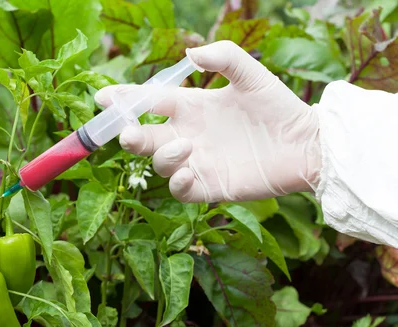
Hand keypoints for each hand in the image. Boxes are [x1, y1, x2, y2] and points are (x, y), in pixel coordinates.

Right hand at [94, 40, 321, 202]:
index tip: (103, 98)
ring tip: (185, 145)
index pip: (148, 102)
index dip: (124, 100)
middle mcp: (186, 135)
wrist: (305, 144)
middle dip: (129, 135)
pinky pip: (181, 190)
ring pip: (159, 163)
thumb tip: (190, 53)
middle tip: (128, 132)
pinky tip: (190, 171)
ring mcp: (196, 162)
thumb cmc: (278, 107)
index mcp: (190, 107)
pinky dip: (178, 183)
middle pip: (144, 137)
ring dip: (163, 155)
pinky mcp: (209, 186)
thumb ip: (224, 57)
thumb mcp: (252, 75)